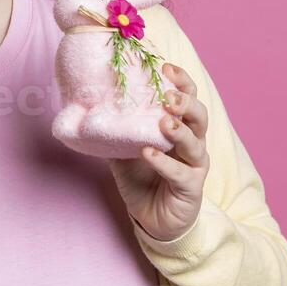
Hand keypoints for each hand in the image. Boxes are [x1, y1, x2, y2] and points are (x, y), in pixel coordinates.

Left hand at [107, 62, 210, 243]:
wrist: (152, 219)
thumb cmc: (142, 178)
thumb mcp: (123, 149)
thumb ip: (114, 129)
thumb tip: (87, 105)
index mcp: (180, 127)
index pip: (188, 97)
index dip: (181, 81)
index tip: (166, 66)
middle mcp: (193, 143)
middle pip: (199, 116)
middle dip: (186, 102)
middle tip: (168, 96)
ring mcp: (194, 166)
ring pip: (196, 143)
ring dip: (179, 130)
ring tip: (164, 121)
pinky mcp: (190, 188)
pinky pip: (180, 173)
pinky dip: (164, 162)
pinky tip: (148, 153)